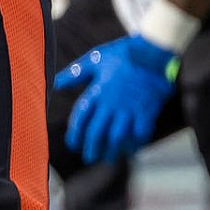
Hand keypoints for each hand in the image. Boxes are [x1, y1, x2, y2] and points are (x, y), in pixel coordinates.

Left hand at [54, 34, 178, 164]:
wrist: (155, 51)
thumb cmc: (125, 53)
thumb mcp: (96, 58)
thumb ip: (75, 73)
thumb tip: (55, 83)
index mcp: (97, 91)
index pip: (81, 118)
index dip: (75, 134)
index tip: (73, 144)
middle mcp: (112, 103)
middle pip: (97, 132)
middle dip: (92, 148)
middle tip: (89, 158)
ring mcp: (130, 109)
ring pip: (117, 137)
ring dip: (112, 150)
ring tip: (108, 158)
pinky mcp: (147, 111)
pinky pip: (140, 134)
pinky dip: (136, 143)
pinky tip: (132, 148)